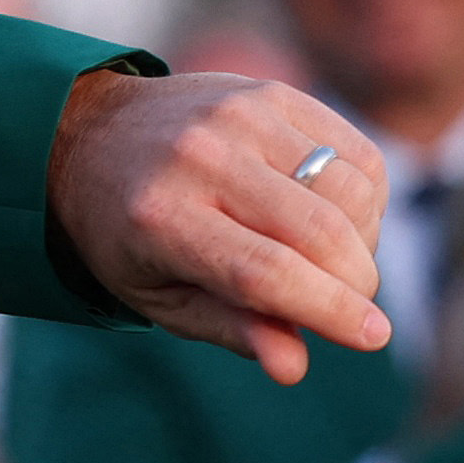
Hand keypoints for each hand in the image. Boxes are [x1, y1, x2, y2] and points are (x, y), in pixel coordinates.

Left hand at [45, 68, 389, 384]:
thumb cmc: (128, 231)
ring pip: (351, 191)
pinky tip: (334, 217)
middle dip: (355, 283)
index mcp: (161, 217)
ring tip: (330, 260)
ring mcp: (239, 116)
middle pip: (319, 232)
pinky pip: (356, 153)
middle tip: (350, 305)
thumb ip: (228, 327)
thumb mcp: (156, 294)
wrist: (91, 133)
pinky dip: (365, 199)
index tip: (372, 338)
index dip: (329, 310)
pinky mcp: (273, 94)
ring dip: (363, 242)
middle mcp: (201, 158)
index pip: (265, 272)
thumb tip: (294, 368)